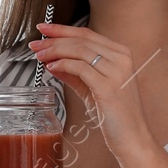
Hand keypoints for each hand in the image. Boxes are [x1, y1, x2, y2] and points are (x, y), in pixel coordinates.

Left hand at [29, 23, 151, 155]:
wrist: (131, 138)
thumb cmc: (115, 115)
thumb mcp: (91, 89)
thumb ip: (74, 74)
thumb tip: (52, 62)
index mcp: (120, 54)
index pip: (87, 34)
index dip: (62, 30)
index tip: (44, 29)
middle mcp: (121, 58)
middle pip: (81, 39)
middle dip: (54, 39)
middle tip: (35, 45)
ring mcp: (117, 71)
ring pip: (80, 50)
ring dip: (55, 51)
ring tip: (40, 56)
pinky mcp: (108, 86)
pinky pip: (81, 68)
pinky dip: (63, 65)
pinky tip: (52, 67)